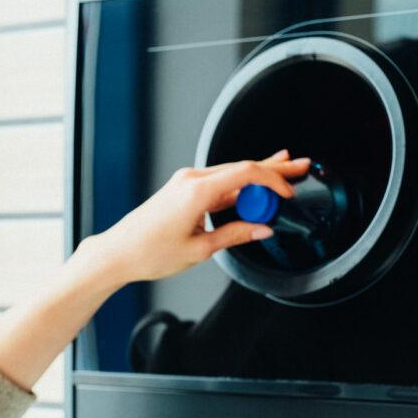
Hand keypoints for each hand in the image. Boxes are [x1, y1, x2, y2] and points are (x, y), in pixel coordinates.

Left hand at [79, 149, 309, 284]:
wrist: (118, 252)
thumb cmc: (149, 252)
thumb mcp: (200, 249)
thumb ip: (235, 234)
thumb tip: (261, 229)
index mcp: (196, 192)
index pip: (246, 174)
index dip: (272, 180)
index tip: (288, 191)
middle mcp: (191, 180)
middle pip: (241, 168)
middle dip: (273, 167)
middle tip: (299, 164)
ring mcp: (185, 182)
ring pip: (231, 173)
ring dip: (258, 174)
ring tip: (285, 169)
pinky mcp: (182, 189)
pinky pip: (218, 182)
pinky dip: (239, 184)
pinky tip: (255, 184)